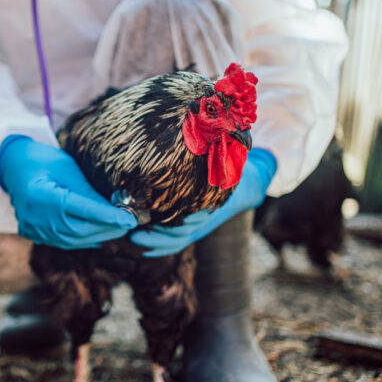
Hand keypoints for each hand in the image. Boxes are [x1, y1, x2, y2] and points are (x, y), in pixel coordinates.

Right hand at [0, 135, 137, 248]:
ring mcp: (32, 229)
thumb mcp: (69, 170)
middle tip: (128, 223)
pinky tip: (98, 235)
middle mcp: (36, 218)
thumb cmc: (44, 161)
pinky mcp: (32, 234)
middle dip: (107, 228)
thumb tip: (116, 209)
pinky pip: (63, 242)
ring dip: (98, 236)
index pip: (83, 211)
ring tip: (117, 229)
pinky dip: (83, 240)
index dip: (109, 216)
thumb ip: (89, 192)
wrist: (13, 166)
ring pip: (73, 241)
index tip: (130, 219)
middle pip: (80, 230)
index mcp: (43, 197)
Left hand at [130, 148, 276, 256]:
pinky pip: (177, 244)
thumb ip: (213, 154)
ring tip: (135, 238)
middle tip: (135, 233)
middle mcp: (204, 218)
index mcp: (210, 202)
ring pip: (178, 241)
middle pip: (180, 234)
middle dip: (158, 236)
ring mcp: (199, 226)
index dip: (173, 223)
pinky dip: (162, 248)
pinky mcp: (193, 229)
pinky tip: (146, 249)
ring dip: (156, 243)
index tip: (154, 218)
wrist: (246, 189)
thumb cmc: (229, 170)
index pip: (190, 219)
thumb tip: (204, 133)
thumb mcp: (224, 161)